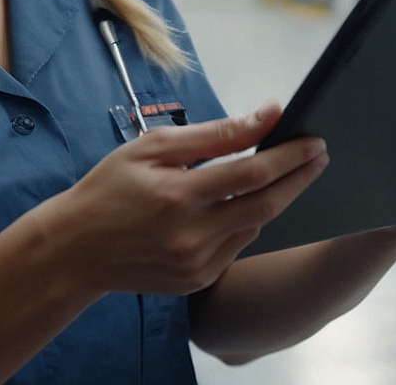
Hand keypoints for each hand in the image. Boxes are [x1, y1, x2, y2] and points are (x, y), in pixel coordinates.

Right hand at [36, 103, 328, 295]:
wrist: (76, 249)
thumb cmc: (111, 187)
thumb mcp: (153, 146)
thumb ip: (214, 134)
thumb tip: (265, 115)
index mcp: (178, 195)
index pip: (251, 173)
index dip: (289, 155)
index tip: (313, 139)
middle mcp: (191, 235)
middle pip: (266, 204)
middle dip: (299, 177)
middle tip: (320, 155)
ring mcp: (195, 263)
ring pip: (255, 226)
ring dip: (275, 199)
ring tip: (287, 173)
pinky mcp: (197, 280)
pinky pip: (237, 246)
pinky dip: (247, 222)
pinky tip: (246, 204)